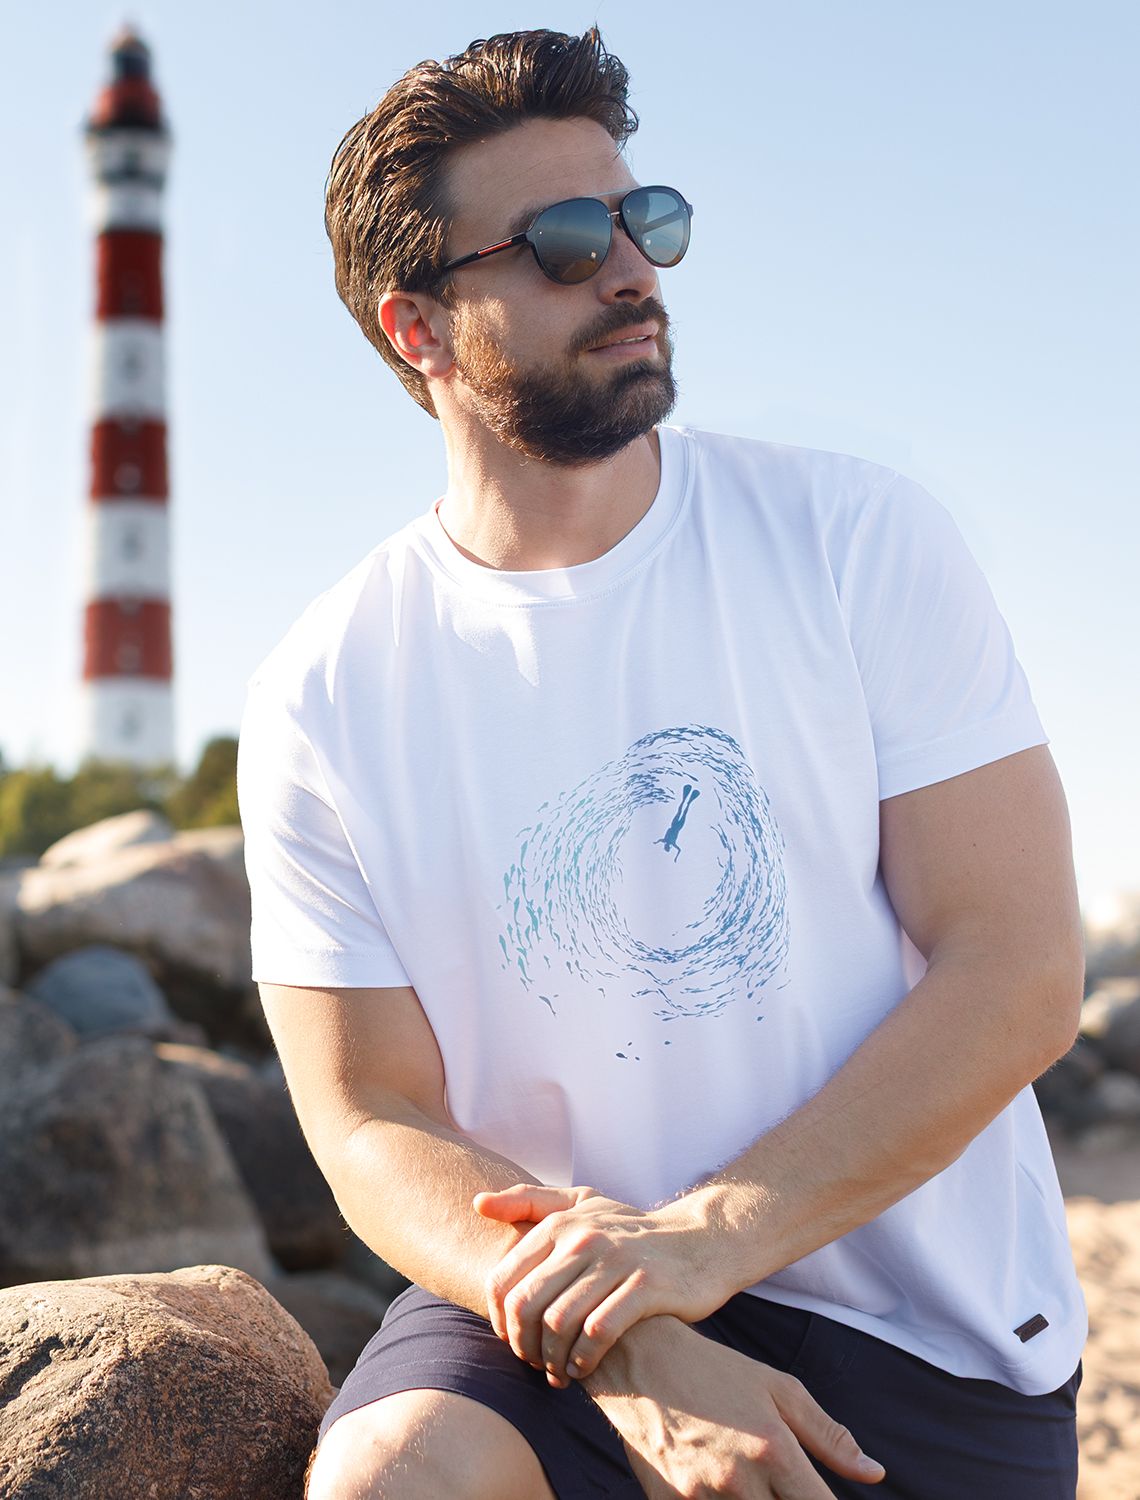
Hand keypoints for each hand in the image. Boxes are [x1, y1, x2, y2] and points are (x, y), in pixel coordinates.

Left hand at [473, 1182, 734, 1385]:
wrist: (700, 1241)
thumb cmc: (631, 1231)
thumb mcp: (582, 1205)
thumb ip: (529, 1202)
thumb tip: (477, 1204)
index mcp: (560, 1222)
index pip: (503, 1280)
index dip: (500, 1322)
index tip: (515, 1341)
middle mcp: (584, 1237)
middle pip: (526, 1305)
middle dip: (523, 1345)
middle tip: (535, 1363)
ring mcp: (616, 1260)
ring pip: (560, 1322)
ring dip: (553, 1359)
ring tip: (558, 1372)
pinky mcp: (647, 1284)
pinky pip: (600, 1331)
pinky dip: (584, 1358)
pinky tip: (584, 1367)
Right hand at [588, 1316, 885, 1497]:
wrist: (639, 1358)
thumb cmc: (715, 1370)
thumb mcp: (777, 1388)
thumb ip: (828, 1435)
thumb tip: (875, 1473)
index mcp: (774, 1448)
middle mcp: (739, 1479)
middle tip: (783, 1487)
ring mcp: (699, 1498)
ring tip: (754, 1484)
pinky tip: (724, 1490)